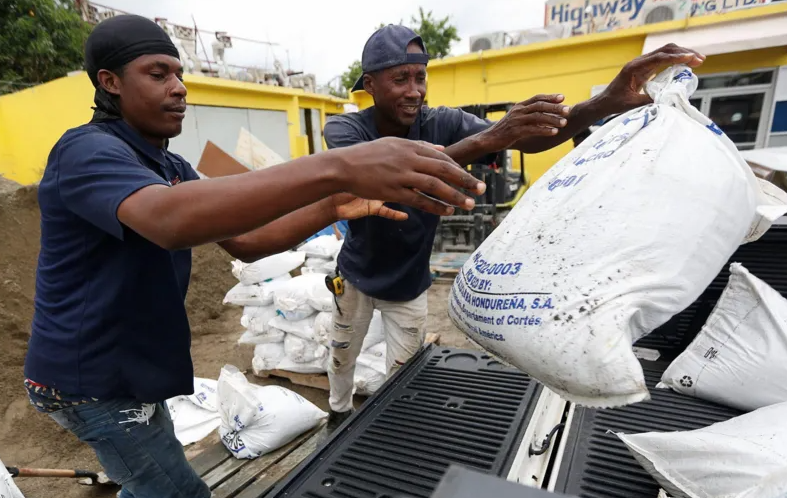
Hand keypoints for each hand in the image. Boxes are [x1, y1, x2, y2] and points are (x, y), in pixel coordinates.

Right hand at [331, 138, 485, 216]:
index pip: (442, 158)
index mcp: (411, 147)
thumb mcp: (395, 145)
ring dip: (455, 196)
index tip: (471, 178)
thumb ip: (420, 147)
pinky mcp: (393, 191)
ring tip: (469, 204)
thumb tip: (442, 149)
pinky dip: (435, 206)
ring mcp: (401, 175)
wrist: (344, 166)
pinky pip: (419, 200)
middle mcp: (409, 159)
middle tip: (481, 190)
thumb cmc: (369, 155)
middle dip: (465, 180)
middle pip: (444, 170)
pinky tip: (447, 211)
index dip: (459, 169)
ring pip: (435, 186)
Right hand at [479, 95, 571, 151]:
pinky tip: (553, 132)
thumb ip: (528, 116)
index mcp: (519, 107)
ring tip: (564, 123)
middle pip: (540, 106)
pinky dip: (544, 130)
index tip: (562, 97)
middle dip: (555, 107)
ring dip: (552, 119)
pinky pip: (533, 129)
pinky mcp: (515, 132)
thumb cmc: (504, 131)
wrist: (489, 139)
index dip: (550, 97)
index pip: (537, 98)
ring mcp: (517, 121)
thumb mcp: (516, 120)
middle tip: (568, 110)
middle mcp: (518, 111)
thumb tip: (544, 117)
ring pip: (538, 117)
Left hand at [601, 43, 704, 112]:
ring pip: (665, 53)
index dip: (676, 57)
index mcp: (634, 68)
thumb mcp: (631, 104)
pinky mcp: (645, 69)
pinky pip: (663, 61)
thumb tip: (668, 98)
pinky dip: (676, 61)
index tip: (691, 58)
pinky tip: (686, 65)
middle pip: (665, 50)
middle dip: (684, 53)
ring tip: (699, 61)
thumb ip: (648, 100)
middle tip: (700, 59)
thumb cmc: (614, 103)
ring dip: (682, 55)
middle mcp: (639, 62)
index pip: (658, 58)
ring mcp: (642, 64)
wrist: (603, 102)